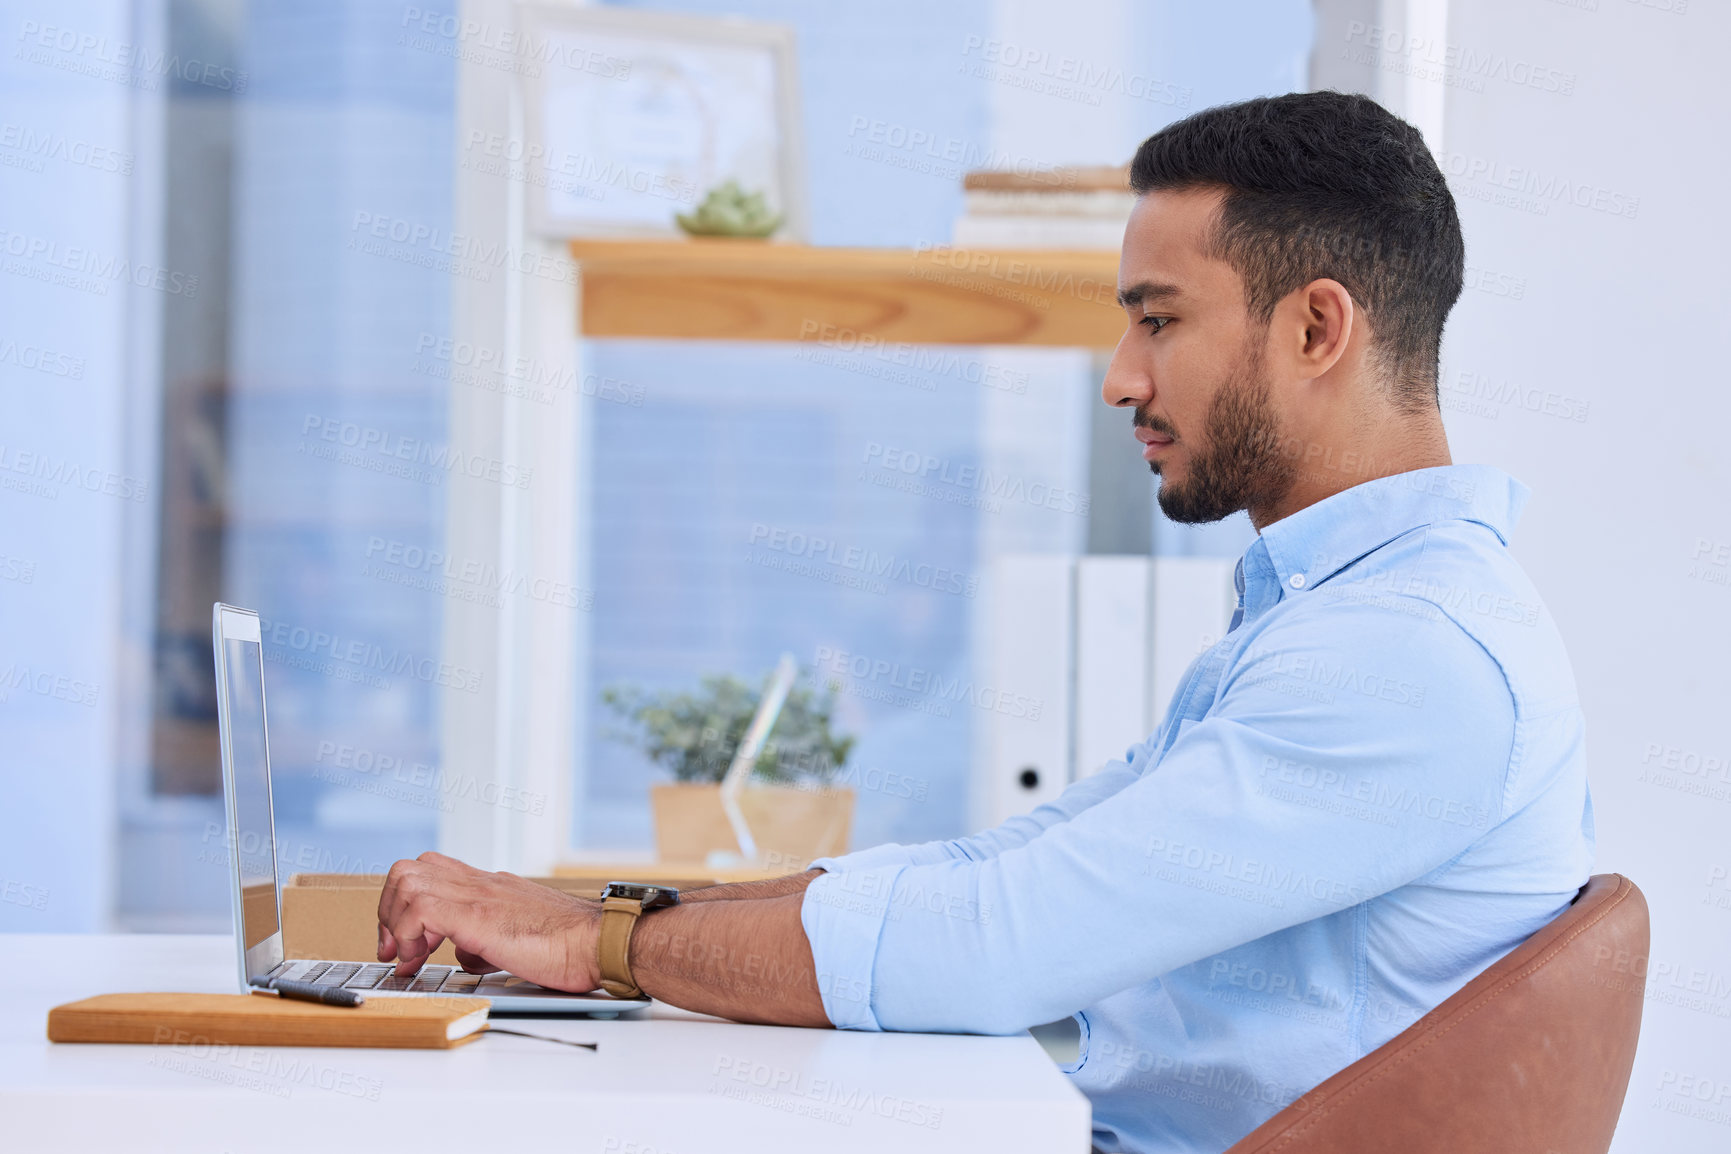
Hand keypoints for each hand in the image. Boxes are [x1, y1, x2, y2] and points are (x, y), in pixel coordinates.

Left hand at [376, 851, 600, 990]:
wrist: (601, 942)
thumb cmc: (572, 947)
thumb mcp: (519, 940)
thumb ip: (488, 941)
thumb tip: (467, 955)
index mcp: (492, 886)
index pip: (432, 871)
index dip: (406, 906)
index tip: (406, 946)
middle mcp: (481, 883)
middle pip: (408, 869)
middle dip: (390, 912)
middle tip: (398, 952)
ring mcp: (479, 894)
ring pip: (406, 880)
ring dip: (395, 922)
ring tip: (410, 958)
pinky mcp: (477, 915)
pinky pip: (419, 908)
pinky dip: (407, 936)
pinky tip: (420, 962)